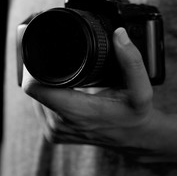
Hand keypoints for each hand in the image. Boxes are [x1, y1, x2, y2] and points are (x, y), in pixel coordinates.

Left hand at [22, 28, 162, 147]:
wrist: (134, 139)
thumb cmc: (135, 116)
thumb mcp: (142, 91)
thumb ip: (132, 63)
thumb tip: (120, 36)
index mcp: (77, 112)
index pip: (35, 88)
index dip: (34, 66)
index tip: (43, 50)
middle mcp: (60, 124)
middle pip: (34, 89)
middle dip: (40, 70)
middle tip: (55, 56)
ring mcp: (55, 131)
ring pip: (36, 97)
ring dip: (44, 83)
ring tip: (62, 72)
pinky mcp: (54, 134)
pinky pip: (40, 108)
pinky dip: (48, 96)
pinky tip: (63, 89)